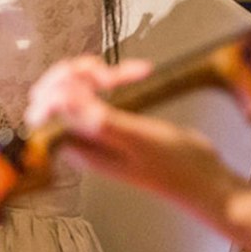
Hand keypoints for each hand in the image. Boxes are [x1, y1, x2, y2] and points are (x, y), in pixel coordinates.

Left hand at [24, 55, 229, 203]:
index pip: (45, 109)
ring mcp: (94, 129)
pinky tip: (139, 72)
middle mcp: (79, 139)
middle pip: (54, 94)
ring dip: (94, 72)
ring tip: (127, 71)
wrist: (205, 179)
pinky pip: (97, 90)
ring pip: (73, 86)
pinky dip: (114, 76)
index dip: (62, 86)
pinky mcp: (110, 119)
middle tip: (108, 72)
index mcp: (76, 148)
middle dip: (76, 74)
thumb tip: (58, 101)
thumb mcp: (137, 140)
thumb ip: (97, 120)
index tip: (97, 78)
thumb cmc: (176, 166)